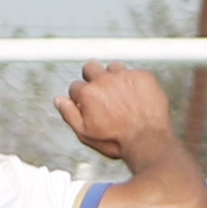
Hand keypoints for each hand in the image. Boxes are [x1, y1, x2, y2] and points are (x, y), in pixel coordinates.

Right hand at [54, 64, 175, 158]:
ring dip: (115, 78)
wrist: (148, 141)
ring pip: (113, 67)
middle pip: (91, 67)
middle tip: (102, 93)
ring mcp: (125, 76)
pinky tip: (138, 98)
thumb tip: (58, 99)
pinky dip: (135, 83)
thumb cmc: (116, 140)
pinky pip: (135, 73)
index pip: (76, 86)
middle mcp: (104, 79)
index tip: (90, 105)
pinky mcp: (143, 76)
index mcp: (88, 93)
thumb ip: (69, 114)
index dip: (81, 97)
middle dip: (93, 77)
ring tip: (122, 96)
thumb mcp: (85, 133)